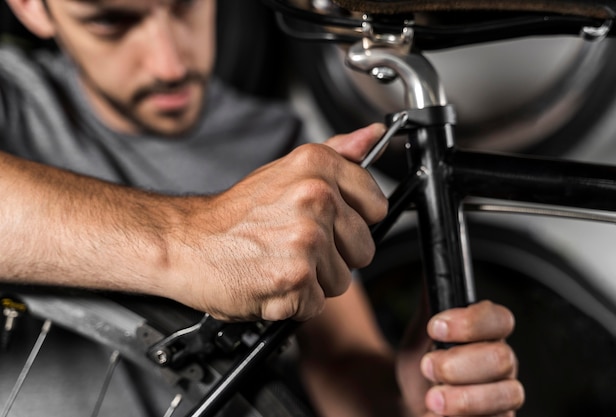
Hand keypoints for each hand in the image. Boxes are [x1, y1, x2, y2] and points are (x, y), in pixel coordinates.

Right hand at [167, 124, 387, 321]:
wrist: (186, 243)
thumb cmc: (234, 215)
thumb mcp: (286, 171)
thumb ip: (336, 154)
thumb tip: (371, 135)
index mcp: (317, 166)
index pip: (376, 205)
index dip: (353, 220)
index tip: (328, 222)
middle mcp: (316, 198)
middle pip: (363, 248)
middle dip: (335, 255)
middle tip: (295, 244)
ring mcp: (306, 240)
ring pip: (342, 280)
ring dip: (313, 281)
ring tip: (279, 261)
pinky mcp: (295, 279)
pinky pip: (317, 303)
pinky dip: (294, 302)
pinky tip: (270, 280)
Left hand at [397, 300, 524, 415]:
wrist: (409, 401)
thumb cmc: (423, 364)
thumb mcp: (421, 332)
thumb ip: (431, 303)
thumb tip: (433, 268)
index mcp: (488, 334)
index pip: (499, 319)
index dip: (470, 322)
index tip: (436, 326)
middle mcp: (502, 363)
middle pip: (500, 358)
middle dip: (458, 363)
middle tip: (428, 366)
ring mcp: (504, 396)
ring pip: (504, 395)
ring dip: (463, 398)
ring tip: (431, 399)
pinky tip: (436, 416)